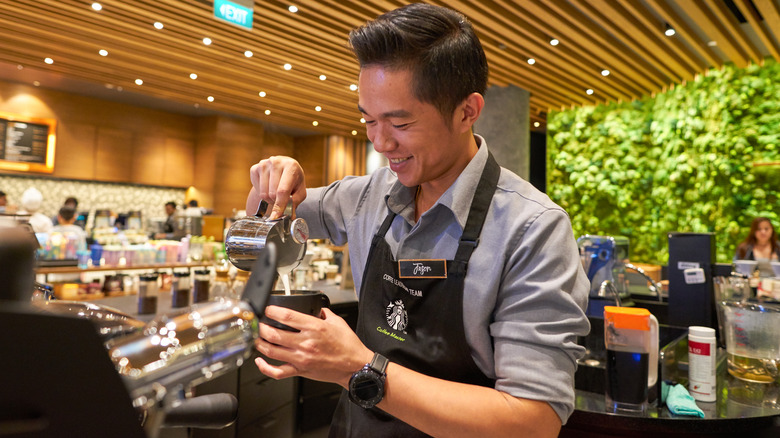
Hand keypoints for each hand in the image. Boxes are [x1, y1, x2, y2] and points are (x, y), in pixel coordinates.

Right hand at [247, 156, 305, 219]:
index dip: (280, 205)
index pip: (283, 190)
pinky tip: (268, 186)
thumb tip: (290, 217)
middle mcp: (276, 162)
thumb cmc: (293, 180)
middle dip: (276, 202)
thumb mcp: (299, 191)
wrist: (283, 167)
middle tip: (281, 199)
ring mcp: (264, 164)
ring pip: (263, 193)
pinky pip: (257, 189)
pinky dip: (262, 192)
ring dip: (269, 199)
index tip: (276, 216)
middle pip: (272, 193)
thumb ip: (295, 204)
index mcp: (291, 166)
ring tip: (275, 193)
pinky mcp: (254, 168)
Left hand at [254, 307, 372, 386]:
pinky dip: (265, 367)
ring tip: (257, 338)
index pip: (287, 316)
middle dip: (262, 327)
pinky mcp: (301, 371)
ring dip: (260, 344)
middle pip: (274, 334)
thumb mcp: (338, 322)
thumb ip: (324, 313)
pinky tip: (260, 361)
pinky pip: (278, 372)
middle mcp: (306, 343)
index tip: (268, 309)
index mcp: (315, 328)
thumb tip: (316, 308)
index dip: (273, 311)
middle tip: (259, 323)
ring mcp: (302, 358)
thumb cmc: (348, 346)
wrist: (355, 367)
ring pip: (272, 351)